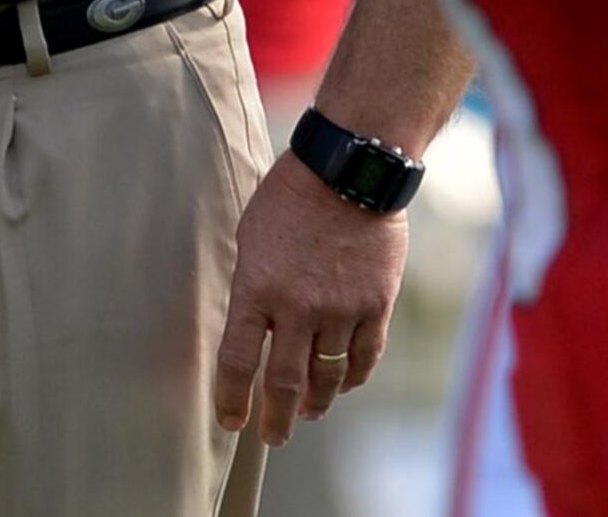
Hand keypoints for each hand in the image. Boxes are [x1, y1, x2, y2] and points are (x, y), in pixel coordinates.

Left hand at [216, 152, 407, 444]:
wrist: (349, 171)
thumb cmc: (290, 197)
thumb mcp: (251, 238)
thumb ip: (251, 285)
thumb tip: (251, 327)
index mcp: (256, 288)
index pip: (237, 360)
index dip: (232, 398)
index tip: (231, 421)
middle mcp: (297, 307)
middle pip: (284, 383)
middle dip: (276, 419)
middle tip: (273, 437)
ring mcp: (340, 310)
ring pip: (328, 377)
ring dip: (316, 402)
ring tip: (307, 412)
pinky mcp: (376, 305)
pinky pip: (364, 358)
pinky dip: (353, 379)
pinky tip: (343, 385)